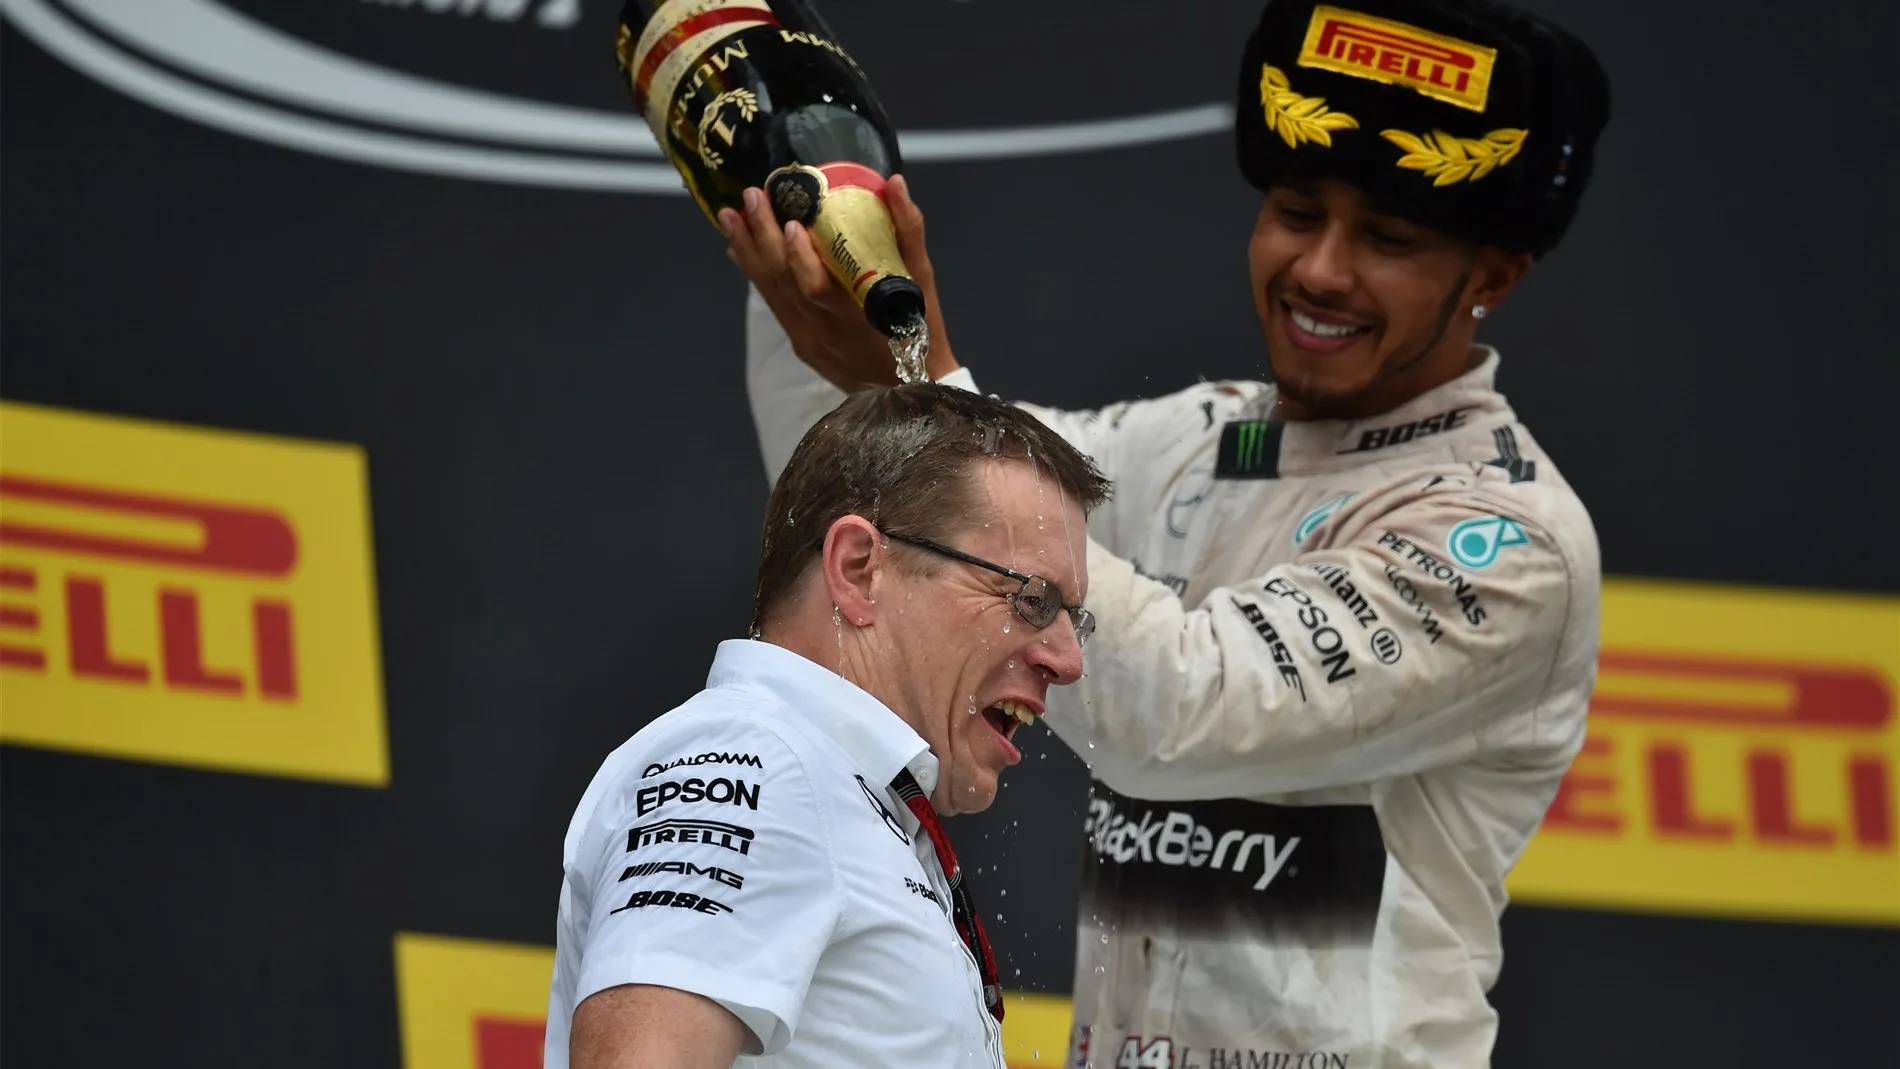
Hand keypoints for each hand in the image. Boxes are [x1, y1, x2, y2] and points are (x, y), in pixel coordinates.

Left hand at [721, 174, 958, 391]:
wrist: (909, 389)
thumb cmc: (921, 333)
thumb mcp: (922, 283)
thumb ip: (908, 232)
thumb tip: (894, 183)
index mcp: (855, 317)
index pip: (816, 288)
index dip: (800, 257)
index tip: (791, 222)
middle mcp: (823, 331)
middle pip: (783, 283)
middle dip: (762, 236)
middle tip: (751, 196)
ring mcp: (807, 340)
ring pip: (771, 291)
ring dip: (747, 250)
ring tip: (729, 215)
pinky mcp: (800, 343)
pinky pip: (774, 304)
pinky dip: (754, 273)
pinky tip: (738, 248)